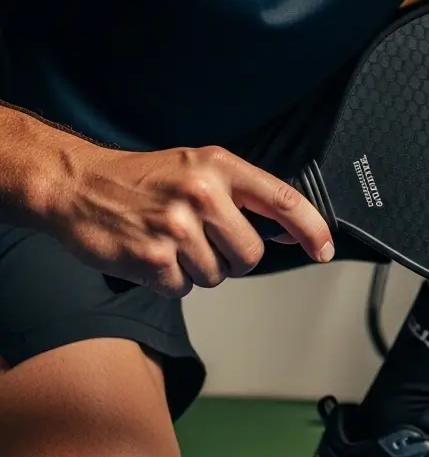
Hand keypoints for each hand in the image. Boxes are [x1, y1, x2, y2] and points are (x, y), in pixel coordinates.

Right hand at [44, 144, 333, 296]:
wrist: (76, 185)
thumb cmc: (142, 179)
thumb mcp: (197, 168)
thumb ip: (243, 195)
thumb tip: (289, 231)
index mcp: (219, 167)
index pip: (284, 200)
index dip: (312, 229)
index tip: (324, 249)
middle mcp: (202, 194)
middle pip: (251, 254)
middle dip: (233, 256)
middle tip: (202, 238)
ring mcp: (176, 228)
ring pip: (218, 275)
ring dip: (197, 268)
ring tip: (170, 240)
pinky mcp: (153, 259)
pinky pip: (184, 288)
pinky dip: (170, 279)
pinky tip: (152, 254)